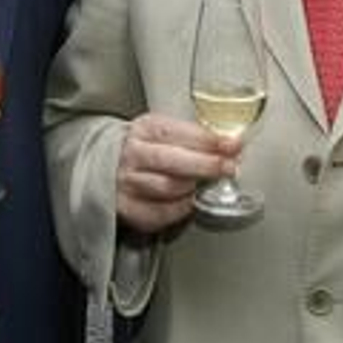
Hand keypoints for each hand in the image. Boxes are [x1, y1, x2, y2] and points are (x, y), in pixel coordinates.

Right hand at [115, 113, 239, 235]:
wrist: (109, 165)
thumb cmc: (146, 148)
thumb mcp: (164, 131)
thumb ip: (193, 136)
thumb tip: (230, 145)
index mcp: (145, 129)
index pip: (179, 132)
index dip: (209, 140)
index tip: (232, 145)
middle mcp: (133, 154)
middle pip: (174, 161)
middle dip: (207, 165)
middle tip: (228, 168)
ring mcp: (127, 182)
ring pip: (168, 188)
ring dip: (193, 187)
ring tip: (206, 184)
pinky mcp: (128, 207)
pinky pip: (161, 212)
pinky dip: (181, 208)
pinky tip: (189, 201)